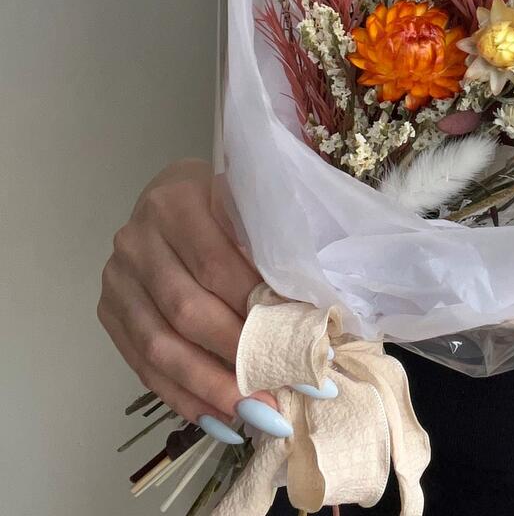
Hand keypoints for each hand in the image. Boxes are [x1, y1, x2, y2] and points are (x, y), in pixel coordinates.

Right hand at [98, 159, 284, 435]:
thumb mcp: (252, 205)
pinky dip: (182, 395)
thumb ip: (270, 247)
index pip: (216, 266)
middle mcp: (137, 239)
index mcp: (176, 202)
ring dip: (209, 388)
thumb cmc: (229, 203)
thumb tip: (305, 316)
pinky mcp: (109, 311)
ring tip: (253, 415)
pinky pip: (142, 365)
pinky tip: (217, 416)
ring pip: (160, 346)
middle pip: (187, 311)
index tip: (297, 346)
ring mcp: (117, 278)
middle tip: (278, 395)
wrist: (176, 195)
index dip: (256, 309)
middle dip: (235, 358)